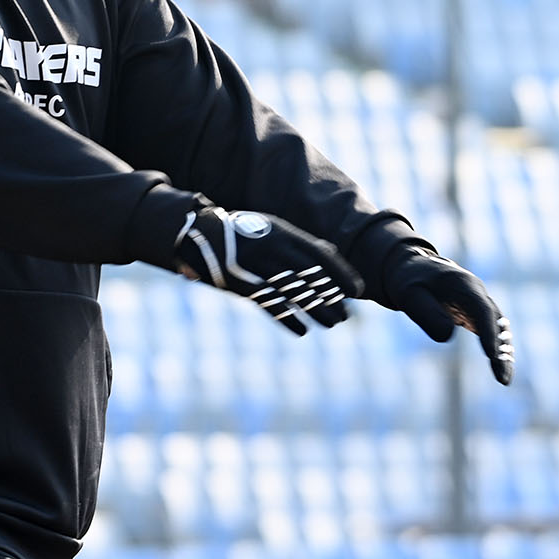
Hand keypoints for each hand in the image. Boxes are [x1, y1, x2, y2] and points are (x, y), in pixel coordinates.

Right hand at [173, 203, 362, 334]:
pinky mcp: (243, 285)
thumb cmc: (244, 232)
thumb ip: (300, 242)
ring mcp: (258, 268)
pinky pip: (271, 305)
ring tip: (331, 323)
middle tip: (345, 314)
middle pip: (311, 278)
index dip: (342, 274)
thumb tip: (331, 252)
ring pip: (296, 294)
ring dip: (317, 311)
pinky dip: (288, 320)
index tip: (357, 291)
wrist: (201, 234)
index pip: (321, 255)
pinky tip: (302, 330)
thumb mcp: (273, 228)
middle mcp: (273, 249)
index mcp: (283, 233)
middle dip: (331, 298)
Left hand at [385, 249, 514, 384]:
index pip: (482, 310)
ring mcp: (479, 302)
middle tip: (502, 379)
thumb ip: (426, 313)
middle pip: (495, 322)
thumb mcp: (409, 295)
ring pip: (497, 328)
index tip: (492, 356)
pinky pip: (491, 332)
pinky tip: (500, 368)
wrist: (413, 269)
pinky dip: (497, 349)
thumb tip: (447, 337)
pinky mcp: (476, 313)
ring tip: (504, 379)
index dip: (489, 333)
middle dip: (500, 349)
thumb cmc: (409, 282)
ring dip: (502, 353)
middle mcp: (477, 292)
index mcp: (462, 284)